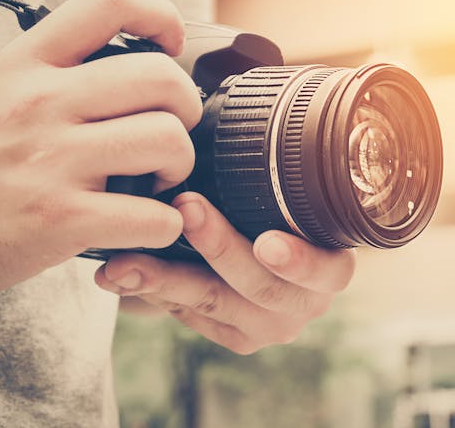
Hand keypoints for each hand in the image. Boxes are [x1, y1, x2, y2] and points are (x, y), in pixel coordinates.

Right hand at [0, 0, 201, 303]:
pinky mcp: (59, 219)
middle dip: (187, 106)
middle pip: (162, 77)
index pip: (110, 2)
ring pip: (169, 140)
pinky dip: (166, 224)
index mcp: (24, 64)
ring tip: (157, 179)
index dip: (160, 14)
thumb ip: (48, 73)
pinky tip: (145, 223)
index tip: (172, 44)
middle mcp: (40, 102)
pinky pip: (155, 215)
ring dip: (180, 165)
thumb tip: (118, 63)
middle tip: (172, 129)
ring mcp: (51, 160)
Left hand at [95, 192, 355, 353]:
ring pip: (216, 304)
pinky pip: (192, 317)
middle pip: (262, 288)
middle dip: (219, 248)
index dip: (299, 261)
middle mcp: (306, 303)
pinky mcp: (234, 338)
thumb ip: (273, 179)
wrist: (265, 259)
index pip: (327, 271)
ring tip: (128, 259)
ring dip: (168, 277)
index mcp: (331, 268)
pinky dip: (154, 292)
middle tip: (186, 210)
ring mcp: (269, 326)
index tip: (266, 244)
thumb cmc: (280, 217)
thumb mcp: (288, 200)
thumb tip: (234, 116)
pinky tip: (122, 274)